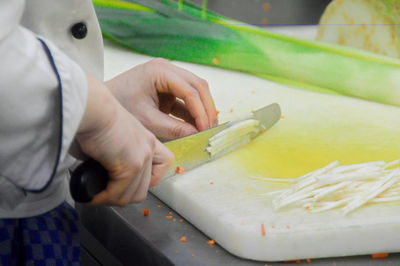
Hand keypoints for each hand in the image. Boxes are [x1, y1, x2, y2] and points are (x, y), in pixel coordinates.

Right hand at [76, 74, 173, 205]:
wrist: (92, 107)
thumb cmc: (92, 117)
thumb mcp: (110, 139)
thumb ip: (111, 158)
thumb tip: (100, 175)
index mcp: (147, 140)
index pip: (160, 168)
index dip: (142, 181)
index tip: (124, 183)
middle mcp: (148, 148)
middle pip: (144, 188)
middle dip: (123, 195)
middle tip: (105, 193)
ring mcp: (142, 158)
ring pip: (132, 194)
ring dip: (112, 199)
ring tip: (97, 195)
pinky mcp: (131, 165)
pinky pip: (118, 193)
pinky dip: (104, 197)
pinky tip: (93, 194)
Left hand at [105, 58, 217, 139]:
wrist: (99, 103)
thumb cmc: (118, 107)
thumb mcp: (147, 120)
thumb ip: (173, 128)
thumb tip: (196, 134)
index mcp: (160, 71)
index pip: (191, 90)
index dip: (201, 111)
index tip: (205, 129)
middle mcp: (167, 69)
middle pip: (198, 86)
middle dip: (206, 108)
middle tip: (211, 128)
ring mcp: (168, 77)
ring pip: (196, 91)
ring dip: (202, 109)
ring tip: (206, 128)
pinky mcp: (167, 88)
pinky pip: (187, 98)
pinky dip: (193, 112)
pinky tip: (197, 126)